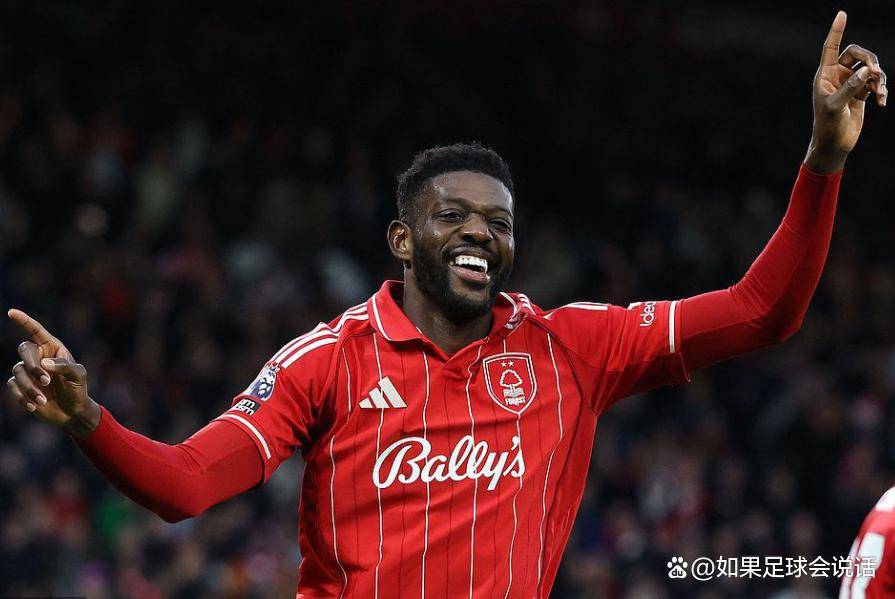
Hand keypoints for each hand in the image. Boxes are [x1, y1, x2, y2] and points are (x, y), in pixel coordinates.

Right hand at [6, 309, 99, 436]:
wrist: (72, 412)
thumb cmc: (78, 390)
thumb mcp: (78, 376)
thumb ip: (64, 366)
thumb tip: (44, 363)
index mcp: (53, 348)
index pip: (36, 331)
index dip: (24, 321)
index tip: (11, 312)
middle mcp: (38, 356)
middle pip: (24, 350)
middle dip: (33, 366)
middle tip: (46, 382)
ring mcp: (28, 372)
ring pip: (18, 371)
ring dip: (30, 387)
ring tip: (43, 400)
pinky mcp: (21, 386)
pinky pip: (13, 386)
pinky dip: (22, 396)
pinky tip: (34, 406)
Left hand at [805, 11, 886, 173]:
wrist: (834, 144)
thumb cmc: (828, 126)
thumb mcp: (836, 106)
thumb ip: (851, 86)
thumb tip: (867, 70)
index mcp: (824, 76)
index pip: (830, 48)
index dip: (836, 31)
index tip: (842, 14)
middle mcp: (836, 76)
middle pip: (857, 53)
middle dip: (869, 59)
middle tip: (874, 72)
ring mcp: (849, 83)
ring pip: (869, 67)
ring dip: (878, 77)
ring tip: (879, 93)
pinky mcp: (861, 93)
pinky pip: (875, 81)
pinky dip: (881, 88)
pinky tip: (882, 102)